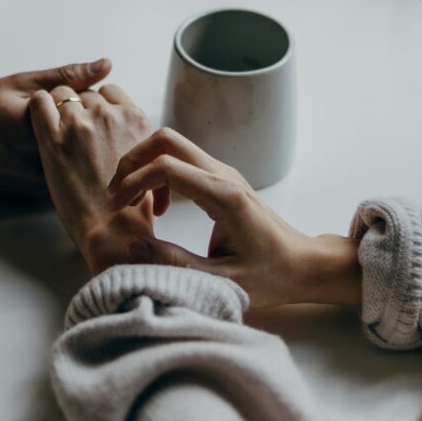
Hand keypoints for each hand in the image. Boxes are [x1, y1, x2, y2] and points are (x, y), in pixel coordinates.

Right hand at [0, 58, 111, 194]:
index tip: (74, 95)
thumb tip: (105, 65)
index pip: (93, 112)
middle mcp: (43, 160)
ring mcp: (40, 181)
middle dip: (89, 126)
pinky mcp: (35, 195)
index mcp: (42, 127)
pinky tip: (43, 151)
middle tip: (66, 113)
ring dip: (80, 147)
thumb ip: (65, 77)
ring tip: (48, 134)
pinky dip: (66, 163)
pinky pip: (66, 176)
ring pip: (80, 162)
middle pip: (91, 141)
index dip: (89, 101)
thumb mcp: (18, 84)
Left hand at [29, 84, 154, 274]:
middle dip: (78, 108)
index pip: (110, 92)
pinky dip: (38, 107)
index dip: (98, 105)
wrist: (112, 230)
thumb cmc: (131, 206)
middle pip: (86, 94)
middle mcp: (109, 115)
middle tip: (72, 133)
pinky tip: (39, 122)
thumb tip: (123, 133)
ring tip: (55, 132)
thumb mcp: (147, 162)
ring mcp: (80, 124)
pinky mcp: (53, 138)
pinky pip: (39, 102)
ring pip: (62, 94)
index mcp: (134, 119)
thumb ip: (134, 139)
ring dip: (57, 108)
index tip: (92, 120)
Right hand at [107, 128, 361, 307]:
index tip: (117, 208)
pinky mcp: (223, 179)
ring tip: (134, 203)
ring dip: (145, 166)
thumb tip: (133, 247)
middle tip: (117, 195)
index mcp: (223, 196)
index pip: (166, 167)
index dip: (133, 182)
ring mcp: (224, 173)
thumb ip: (175, 263)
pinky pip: (183, 161)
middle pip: (166, 139)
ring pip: (173, 145)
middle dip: (133, 161)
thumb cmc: (271, 276)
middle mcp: (224, 175)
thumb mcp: (220, 280)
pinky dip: (160, 174)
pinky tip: (160, 208)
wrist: (304, 265)